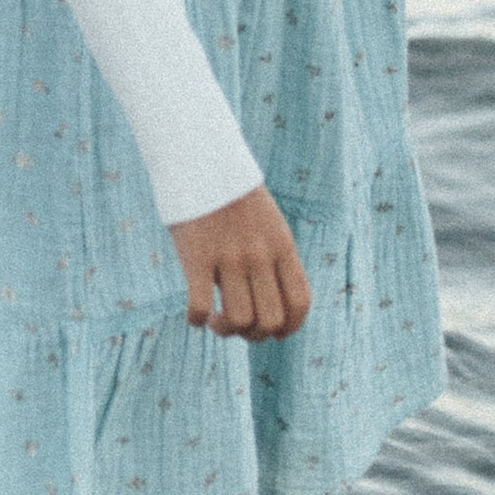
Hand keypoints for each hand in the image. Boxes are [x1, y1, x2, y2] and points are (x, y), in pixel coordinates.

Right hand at [170, 185, 310, 340]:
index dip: (290, 328)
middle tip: (237, 326)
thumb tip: (264, 302)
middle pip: (270, 320)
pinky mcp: (197, 256)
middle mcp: (260, 255)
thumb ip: (271, 259)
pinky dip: (197, 320)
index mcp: (282, 246)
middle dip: (255, 335)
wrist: (201, 159)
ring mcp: (229, 256)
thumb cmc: (232, 196)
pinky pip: (200, 305)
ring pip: (238, 319)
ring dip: (226, 331)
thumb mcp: (267, 223)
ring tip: (216, 322)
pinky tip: (194, 316)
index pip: (299, 303)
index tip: (272, 332)